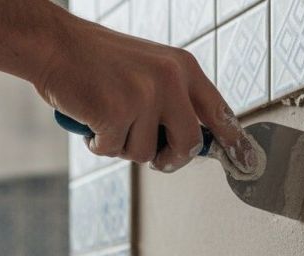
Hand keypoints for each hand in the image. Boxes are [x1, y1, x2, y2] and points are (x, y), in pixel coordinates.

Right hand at [35, 16, 257, 173]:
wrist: (56, 46)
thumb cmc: (96, 62)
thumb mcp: (146, 71)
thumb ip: (171, 101)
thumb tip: (189, 143)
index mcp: (182, 67)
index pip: (218, 111)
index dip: (233, 141)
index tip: (246, 160)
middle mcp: (170, 80)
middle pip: (189, 144)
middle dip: (168, 158)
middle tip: (153, 155)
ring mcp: (144, 96)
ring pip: (145, 154)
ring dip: (122, 146)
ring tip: (106, 117)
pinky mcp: (117, 112)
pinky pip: (113, 151)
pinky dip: (97, 144)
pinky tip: (90, 118)